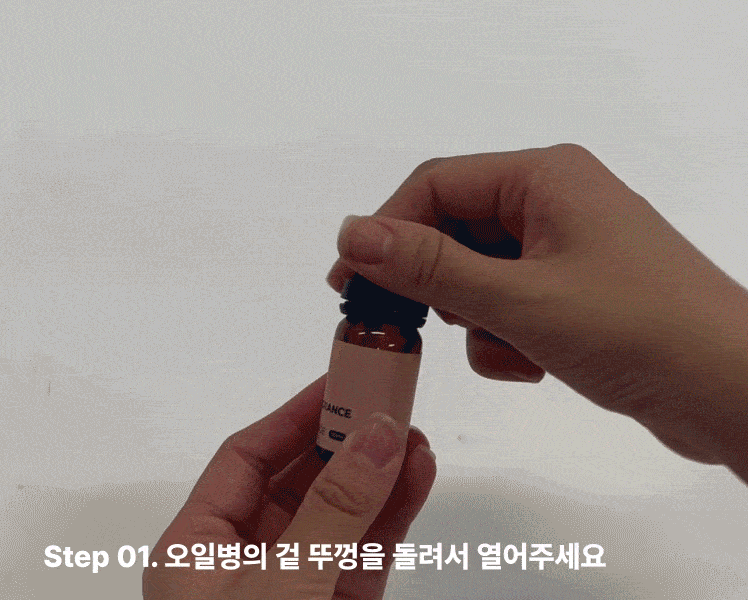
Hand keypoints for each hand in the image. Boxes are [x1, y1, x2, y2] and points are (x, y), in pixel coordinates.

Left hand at [143, 374, 436, 598]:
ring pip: (341, 513)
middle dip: (344, 439)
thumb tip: (376, 439)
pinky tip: (416, 476)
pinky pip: (366, 553)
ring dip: (378, 472)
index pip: (246, 459)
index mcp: (197, 552)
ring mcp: (295, 589)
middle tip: (387, 399)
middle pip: (298, 479)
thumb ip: (331, 514)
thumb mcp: (282, 590)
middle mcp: (243, 565)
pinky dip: (393, 516)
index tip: (340, 381)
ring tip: (414, 432)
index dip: (294, 414)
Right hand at [326, 143, 747, 481]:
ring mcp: (564, 249)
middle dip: (434, 284)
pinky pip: (507, 303)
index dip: (385, 230)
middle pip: (454, 230)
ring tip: (505, 348)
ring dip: (475, 319)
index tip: (347, 281)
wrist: (731, 391)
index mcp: (543, 177)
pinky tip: (533, 363)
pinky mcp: (572, 292)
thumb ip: (430, 266)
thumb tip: (353, 234)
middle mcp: (552, 202)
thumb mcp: (518, 297)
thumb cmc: (636, 330)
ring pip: (476, 274)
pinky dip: (505, 337)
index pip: (436, 185)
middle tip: (403, 326)